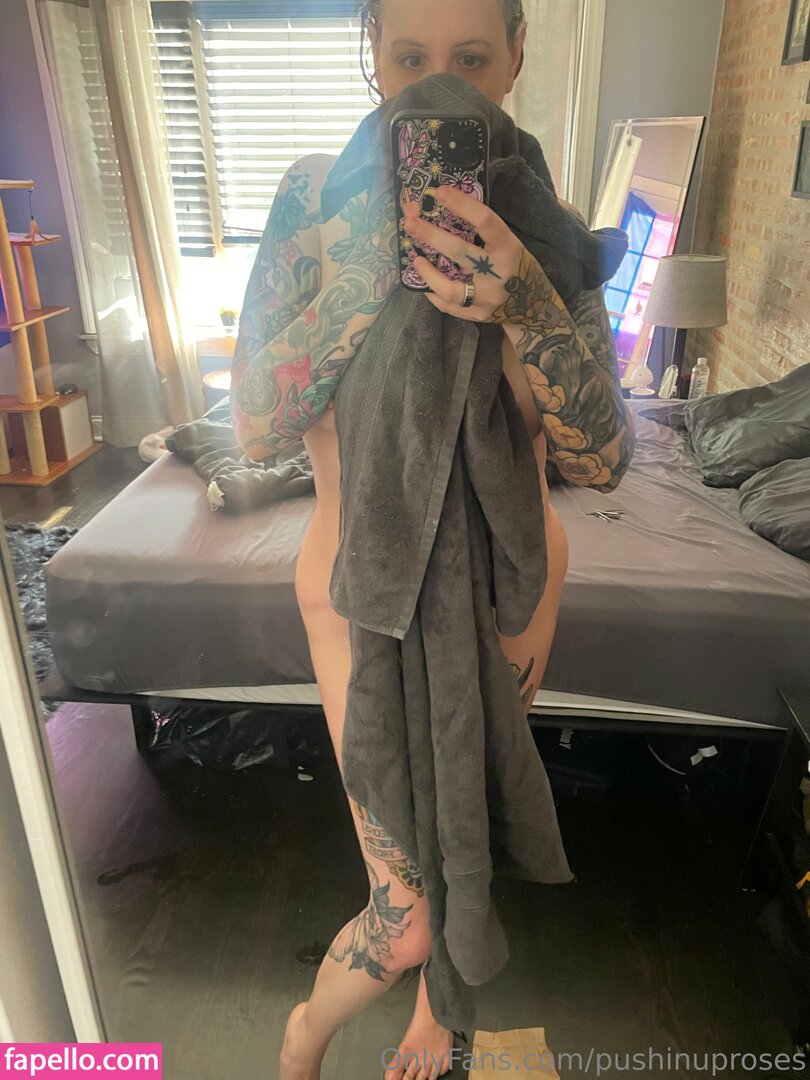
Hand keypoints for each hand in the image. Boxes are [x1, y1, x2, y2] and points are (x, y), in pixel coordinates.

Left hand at [402, 185, 536, 323]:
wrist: (534, 306)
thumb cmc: (516, 266)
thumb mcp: (508, 245)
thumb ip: (483, 233)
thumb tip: (444, 211)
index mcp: (509, 248)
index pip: (485, 221)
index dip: (462, 205)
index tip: (440, 192)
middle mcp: (499, 273)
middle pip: (461, 252)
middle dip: (432, 236)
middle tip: (410, 223)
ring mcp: (488, 298)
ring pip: (451, 290)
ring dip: (428, 274)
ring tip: (416, 260)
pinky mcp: (478, 315)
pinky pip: (449, 307)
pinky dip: (434, 294)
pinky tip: (425, 283)